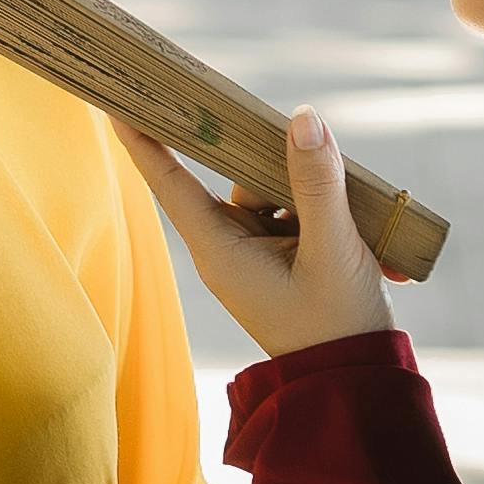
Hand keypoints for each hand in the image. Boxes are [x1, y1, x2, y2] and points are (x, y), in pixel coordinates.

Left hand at [130, 111, 400, 362]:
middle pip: (235, 175)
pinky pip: (295, 211)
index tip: (122, 102)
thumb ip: (318, 183)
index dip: (145, 140)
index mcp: (220, 250)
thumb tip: (303, 118)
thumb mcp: (332, 248)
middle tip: (315, 150)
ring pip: (274, 190)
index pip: (171, 183)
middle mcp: (229, 247)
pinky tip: (362, 240)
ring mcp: (255, 251)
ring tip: (353, 226)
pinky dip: (325, 216)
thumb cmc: (336, 324)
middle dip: (275, 162)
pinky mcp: (282, 256)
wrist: (355, 381)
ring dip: (314, 195)